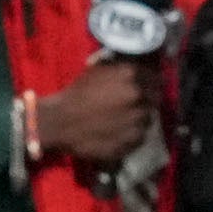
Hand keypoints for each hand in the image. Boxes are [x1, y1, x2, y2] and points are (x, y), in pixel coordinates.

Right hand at [34, 61, 157, 166]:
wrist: (57, 122)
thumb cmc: (74, 94)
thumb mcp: (96, 71)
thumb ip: (119, 69)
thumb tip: (134, 69)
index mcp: (131, 76)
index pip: (155, 79)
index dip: (148, 84)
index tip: (142, 88)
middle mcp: (139, 97)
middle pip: (154, 100)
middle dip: (145, 102)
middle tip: (130, 106)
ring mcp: (137, 122)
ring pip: (147, 120)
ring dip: (138, 120)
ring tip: (122, 122)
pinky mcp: (131, 142)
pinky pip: (138, 138)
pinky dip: (131, 136)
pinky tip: (117, 134)